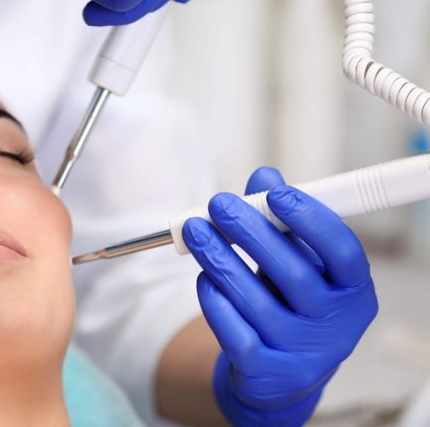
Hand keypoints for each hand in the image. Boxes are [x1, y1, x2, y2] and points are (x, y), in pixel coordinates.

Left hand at [182, 167, 377, 426]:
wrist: (279, 374)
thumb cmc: (291, 303)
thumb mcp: (297, 261)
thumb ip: (282, 220)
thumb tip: (263, 175)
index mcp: (353, 292)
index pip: (342, 252)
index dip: (310, 220)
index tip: (274, 192)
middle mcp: (335, 326)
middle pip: (292, 274)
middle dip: (250, 232)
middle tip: (218, 203)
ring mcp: (301, 353)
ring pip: (255, 301)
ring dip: (220, 259)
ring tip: (196, 230)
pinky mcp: (266, 372)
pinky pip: (233, 331)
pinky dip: (214, 299)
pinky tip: (203, 276)